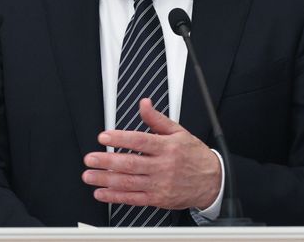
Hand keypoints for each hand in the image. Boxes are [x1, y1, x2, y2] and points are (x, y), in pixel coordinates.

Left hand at [81, 98, 220, 209]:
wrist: (212, 181)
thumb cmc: (194, 155)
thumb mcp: (179, 132)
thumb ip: (157, 119)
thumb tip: (144, 104)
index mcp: (167, 147)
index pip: (140, 141)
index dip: (121, 138)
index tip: (104, 137)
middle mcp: (163, 166)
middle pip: (131, 163)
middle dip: (107, 161)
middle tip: (90, 159)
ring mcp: (160, 184)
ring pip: (130, 182)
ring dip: (107, 180)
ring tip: (90, 176)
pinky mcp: (158, 199)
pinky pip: (134, 198)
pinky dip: (116, 197)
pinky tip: (102, 193)